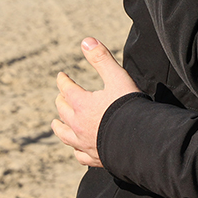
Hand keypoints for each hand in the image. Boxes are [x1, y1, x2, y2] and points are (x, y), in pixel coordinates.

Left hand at [51, 37, 140, 167]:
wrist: (140, 140)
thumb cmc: (129, 107)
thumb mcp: (117, 77)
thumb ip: (101, 58)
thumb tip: (86, 40)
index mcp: (82, 104)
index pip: (67, 89)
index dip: (63, 80)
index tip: (61, 75)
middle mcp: (78, 125)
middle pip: (63, 110)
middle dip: (61, 100)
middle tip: (62, 95)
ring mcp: (84, 143)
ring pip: (65, 135)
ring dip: (59, 126)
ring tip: (57, 123)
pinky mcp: (94, 157)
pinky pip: (79, 154)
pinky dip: (76, 149)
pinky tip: (77, 148)